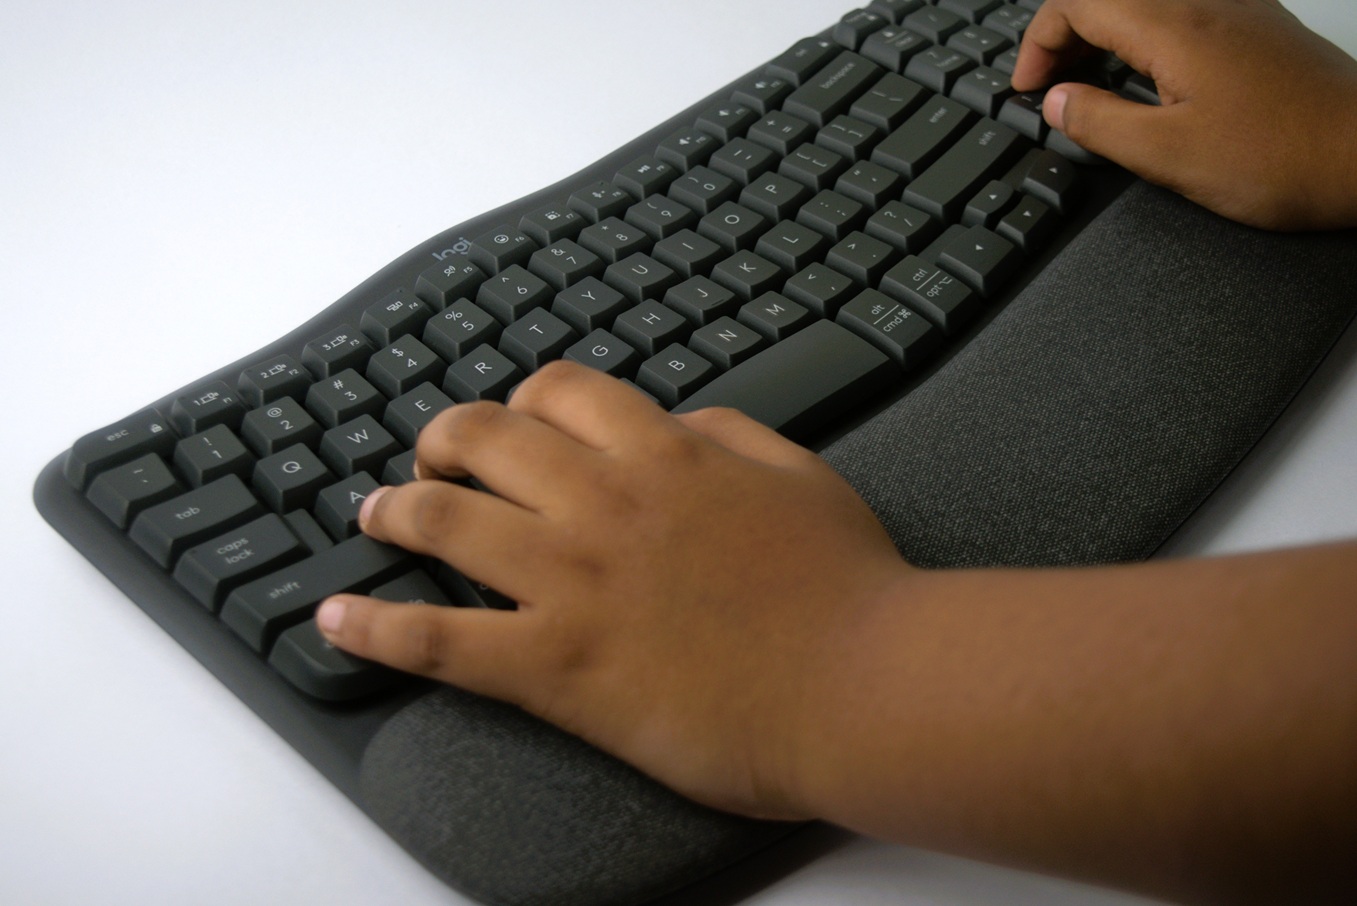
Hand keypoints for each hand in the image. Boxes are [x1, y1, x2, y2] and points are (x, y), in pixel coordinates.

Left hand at [316, 362, 911, 818]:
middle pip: (485, 438)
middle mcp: (602, 503)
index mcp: (664, 454)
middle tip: (431, 459)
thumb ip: (732, 434)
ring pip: (444, 519)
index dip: (524, 400)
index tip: (514, 422)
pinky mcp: (556, 666)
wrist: (862, 686)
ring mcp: (571, 582)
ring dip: (395, 508)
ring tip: (373, 514)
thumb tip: (679, 422)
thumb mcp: (801, 476)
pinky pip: (439, 639)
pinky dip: (376, 626)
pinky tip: (338, 618)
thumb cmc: (848, 589)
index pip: (560, 393)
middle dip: (444, 439)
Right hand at [1012, 0, 1356, 229]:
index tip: (1028, 89)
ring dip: (1101, 37)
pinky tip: (1142, 85)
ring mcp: (1234, 10)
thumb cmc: (1284, 158)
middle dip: (1064, 37)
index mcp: (1173, 27)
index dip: (1038, 44)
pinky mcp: (1254, 28)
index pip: (1078, 3)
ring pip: (1141, 3)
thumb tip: (1057, 102)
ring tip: (1086, 89)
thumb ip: (1100, 124)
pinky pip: (1177, 14)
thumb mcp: (1169, 157)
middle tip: (1048, 90)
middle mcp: (1203, 3)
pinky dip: (1140, 40)